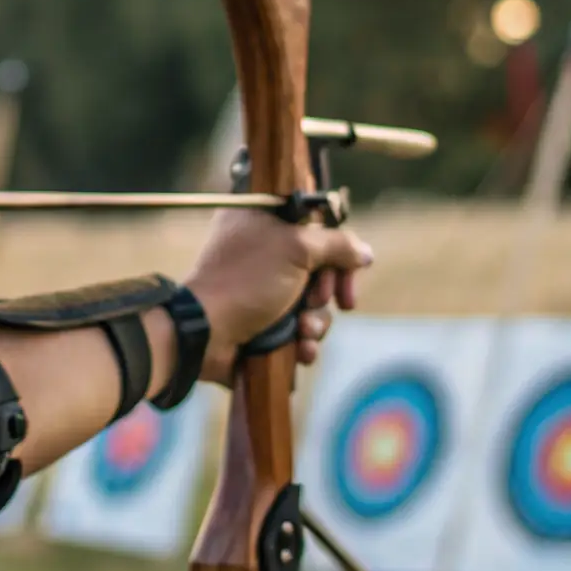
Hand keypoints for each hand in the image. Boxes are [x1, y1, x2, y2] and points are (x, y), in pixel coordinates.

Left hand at [185, 208, 373, 385]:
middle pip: (320, 268)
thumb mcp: (296, 249)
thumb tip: (365, 253)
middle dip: (326, 292)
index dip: (337, 250)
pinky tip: (299, 349)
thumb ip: (337, 244)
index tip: (351, 269)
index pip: (316, 226)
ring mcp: (262, 290)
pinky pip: (299, 331)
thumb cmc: (246, 281)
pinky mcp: (263, 323)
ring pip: (313, 304)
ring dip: (316, 322)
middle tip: (318, 300)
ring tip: (302, 331)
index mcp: (262, 220)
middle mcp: (262, 251)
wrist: (205, 334)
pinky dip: (303, 341)